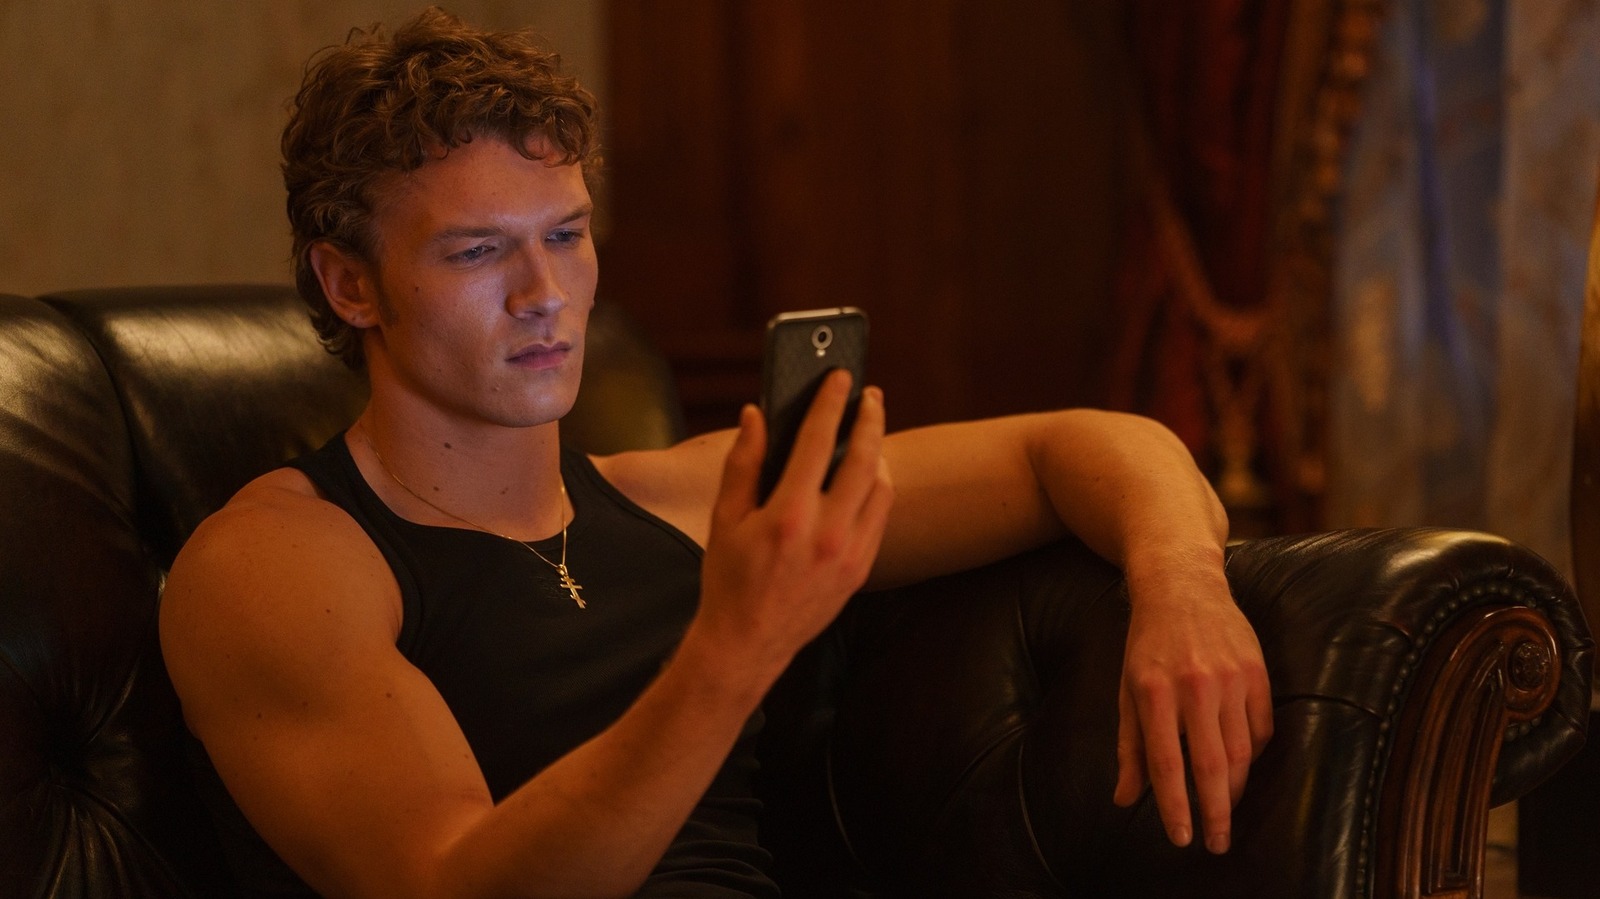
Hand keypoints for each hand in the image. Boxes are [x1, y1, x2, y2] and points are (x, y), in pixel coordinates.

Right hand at [696, 371, 894, 673]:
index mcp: (788, 515)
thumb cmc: (729, 578)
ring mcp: (850, 553)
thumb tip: (755, 414)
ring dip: (878, 453)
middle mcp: (827, 533)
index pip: (818, 441)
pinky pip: (880, 516)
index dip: (831, 402)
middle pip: (865, 458)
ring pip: (881, 487)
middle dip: (870, 419)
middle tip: (870, 395)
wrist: (747, 643)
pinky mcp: (861, 569)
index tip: (840, 377)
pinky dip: (878, 488)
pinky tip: (866, 475)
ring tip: (869, 432)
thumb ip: (743, 462)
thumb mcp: (725, 518)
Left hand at [1112, 568, 1272, 853]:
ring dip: (1233, 789)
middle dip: (1215, 813)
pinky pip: (1261, 729)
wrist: (1182, 586)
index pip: (1166, 763)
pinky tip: (1240, 767)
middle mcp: (1195, 686)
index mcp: (1154, 692)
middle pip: (1211, 765)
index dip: (1175, 806)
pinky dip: (1253, 755)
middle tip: (1217, 843)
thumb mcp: (1127, 690)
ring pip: (1241, 752)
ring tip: (1224, 811)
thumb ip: (1129, 747)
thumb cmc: (1147, 644)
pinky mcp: (1257, 672)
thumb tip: (1126, 799)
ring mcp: (1231, 678)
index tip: (1181, 838)